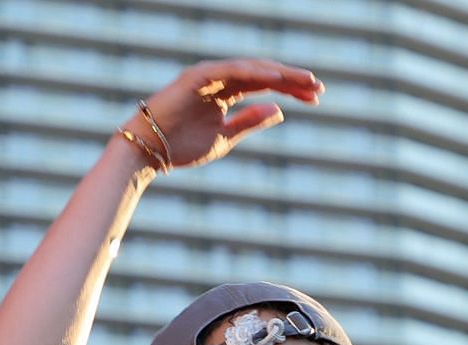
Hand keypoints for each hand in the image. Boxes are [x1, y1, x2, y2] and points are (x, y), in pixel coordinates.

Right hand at [127, 59, 322, 169]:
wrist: (148, 152)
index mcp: (226, 93)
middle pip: (263, 74)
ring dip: (279, 73)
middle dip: (292, 80)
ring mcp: (208, 75)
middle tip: (319, 87)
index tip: (316, 99)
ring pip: (251, 69)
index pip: (265, 86)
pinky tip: (276, 77)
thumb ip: (250, 122)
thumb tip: (279, 110)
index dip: (291, 90)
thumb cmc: (181, 147)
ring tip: (305, 81)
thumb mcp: (225, 138)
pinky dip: (254, 72)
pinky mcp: (197, 76)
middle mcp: (220, 79)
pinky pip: (231, 71)